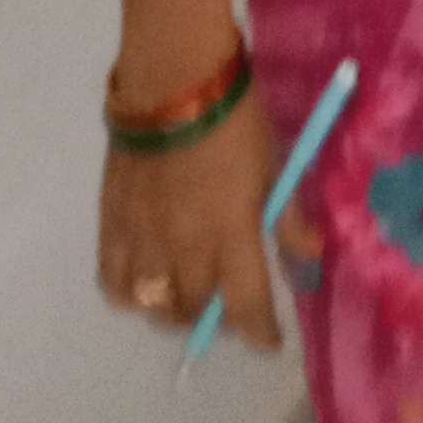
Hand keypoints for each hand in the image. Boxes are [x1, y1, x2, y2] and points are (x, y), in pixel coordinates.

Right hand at [96, 87, 317, 352]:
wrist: (174, 80)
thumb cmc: (236, 119)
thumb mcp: (276, 166)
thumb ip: (288, 219)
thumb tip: (310, 258)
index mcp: (232, 232)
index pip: (247, 305)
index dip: (260, 333)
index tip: (269, 342)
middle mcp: (185, 247)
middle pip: (197, 310)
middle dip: (217, 317)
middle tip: (227, 304)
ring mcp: (144, 238)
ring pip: (154, 306)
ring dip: (174, 310)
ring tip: (187, 294)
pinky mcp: (112, 224)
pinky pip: (113, 283)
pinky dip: (130, 295)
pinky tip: (144, 283)